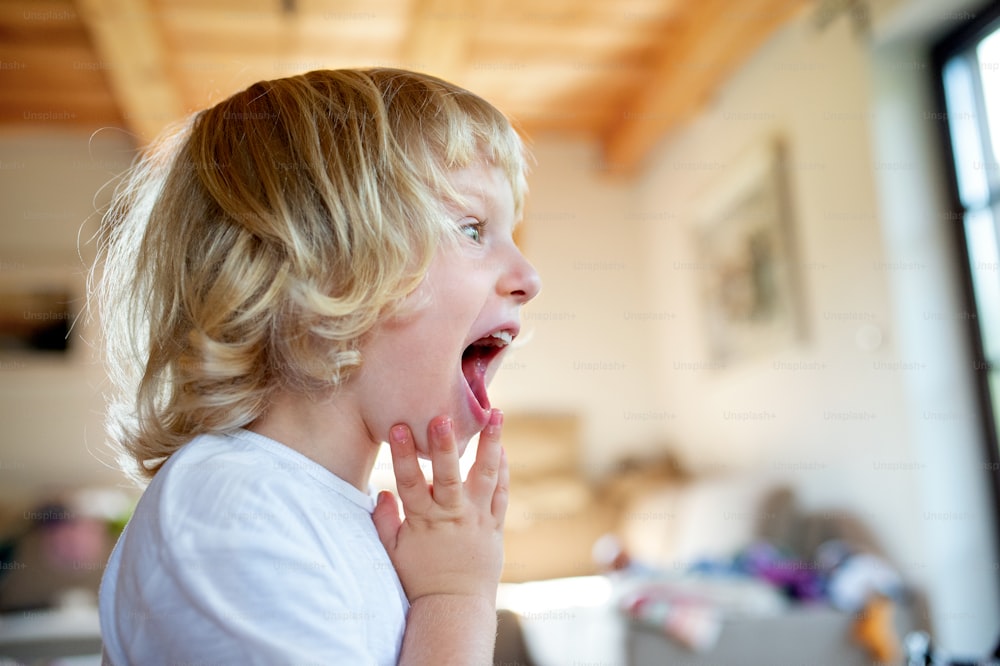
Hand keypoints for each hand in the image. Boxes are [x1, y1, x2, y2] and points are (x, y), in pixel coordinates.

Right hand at [372, 409, 507, 602]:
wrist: (454, 607)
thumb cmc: (419, 579)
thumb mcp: (393, 552)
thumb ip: (385, 521)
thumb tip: (381, 492)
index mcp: (423, 521)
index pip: (410, 482)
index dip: (403, 454)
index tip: (398, 427)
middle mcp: (452, 516)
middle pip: (449, 476)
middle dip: (446, 446)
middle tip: (444, 418)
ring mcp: (477, 519)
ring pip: (485, 477)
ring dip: (491, 444)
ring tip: (496, 415)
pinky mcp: (495, 525)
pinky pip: (502, 494)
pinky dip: (503, 470)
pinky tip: (502, 448)